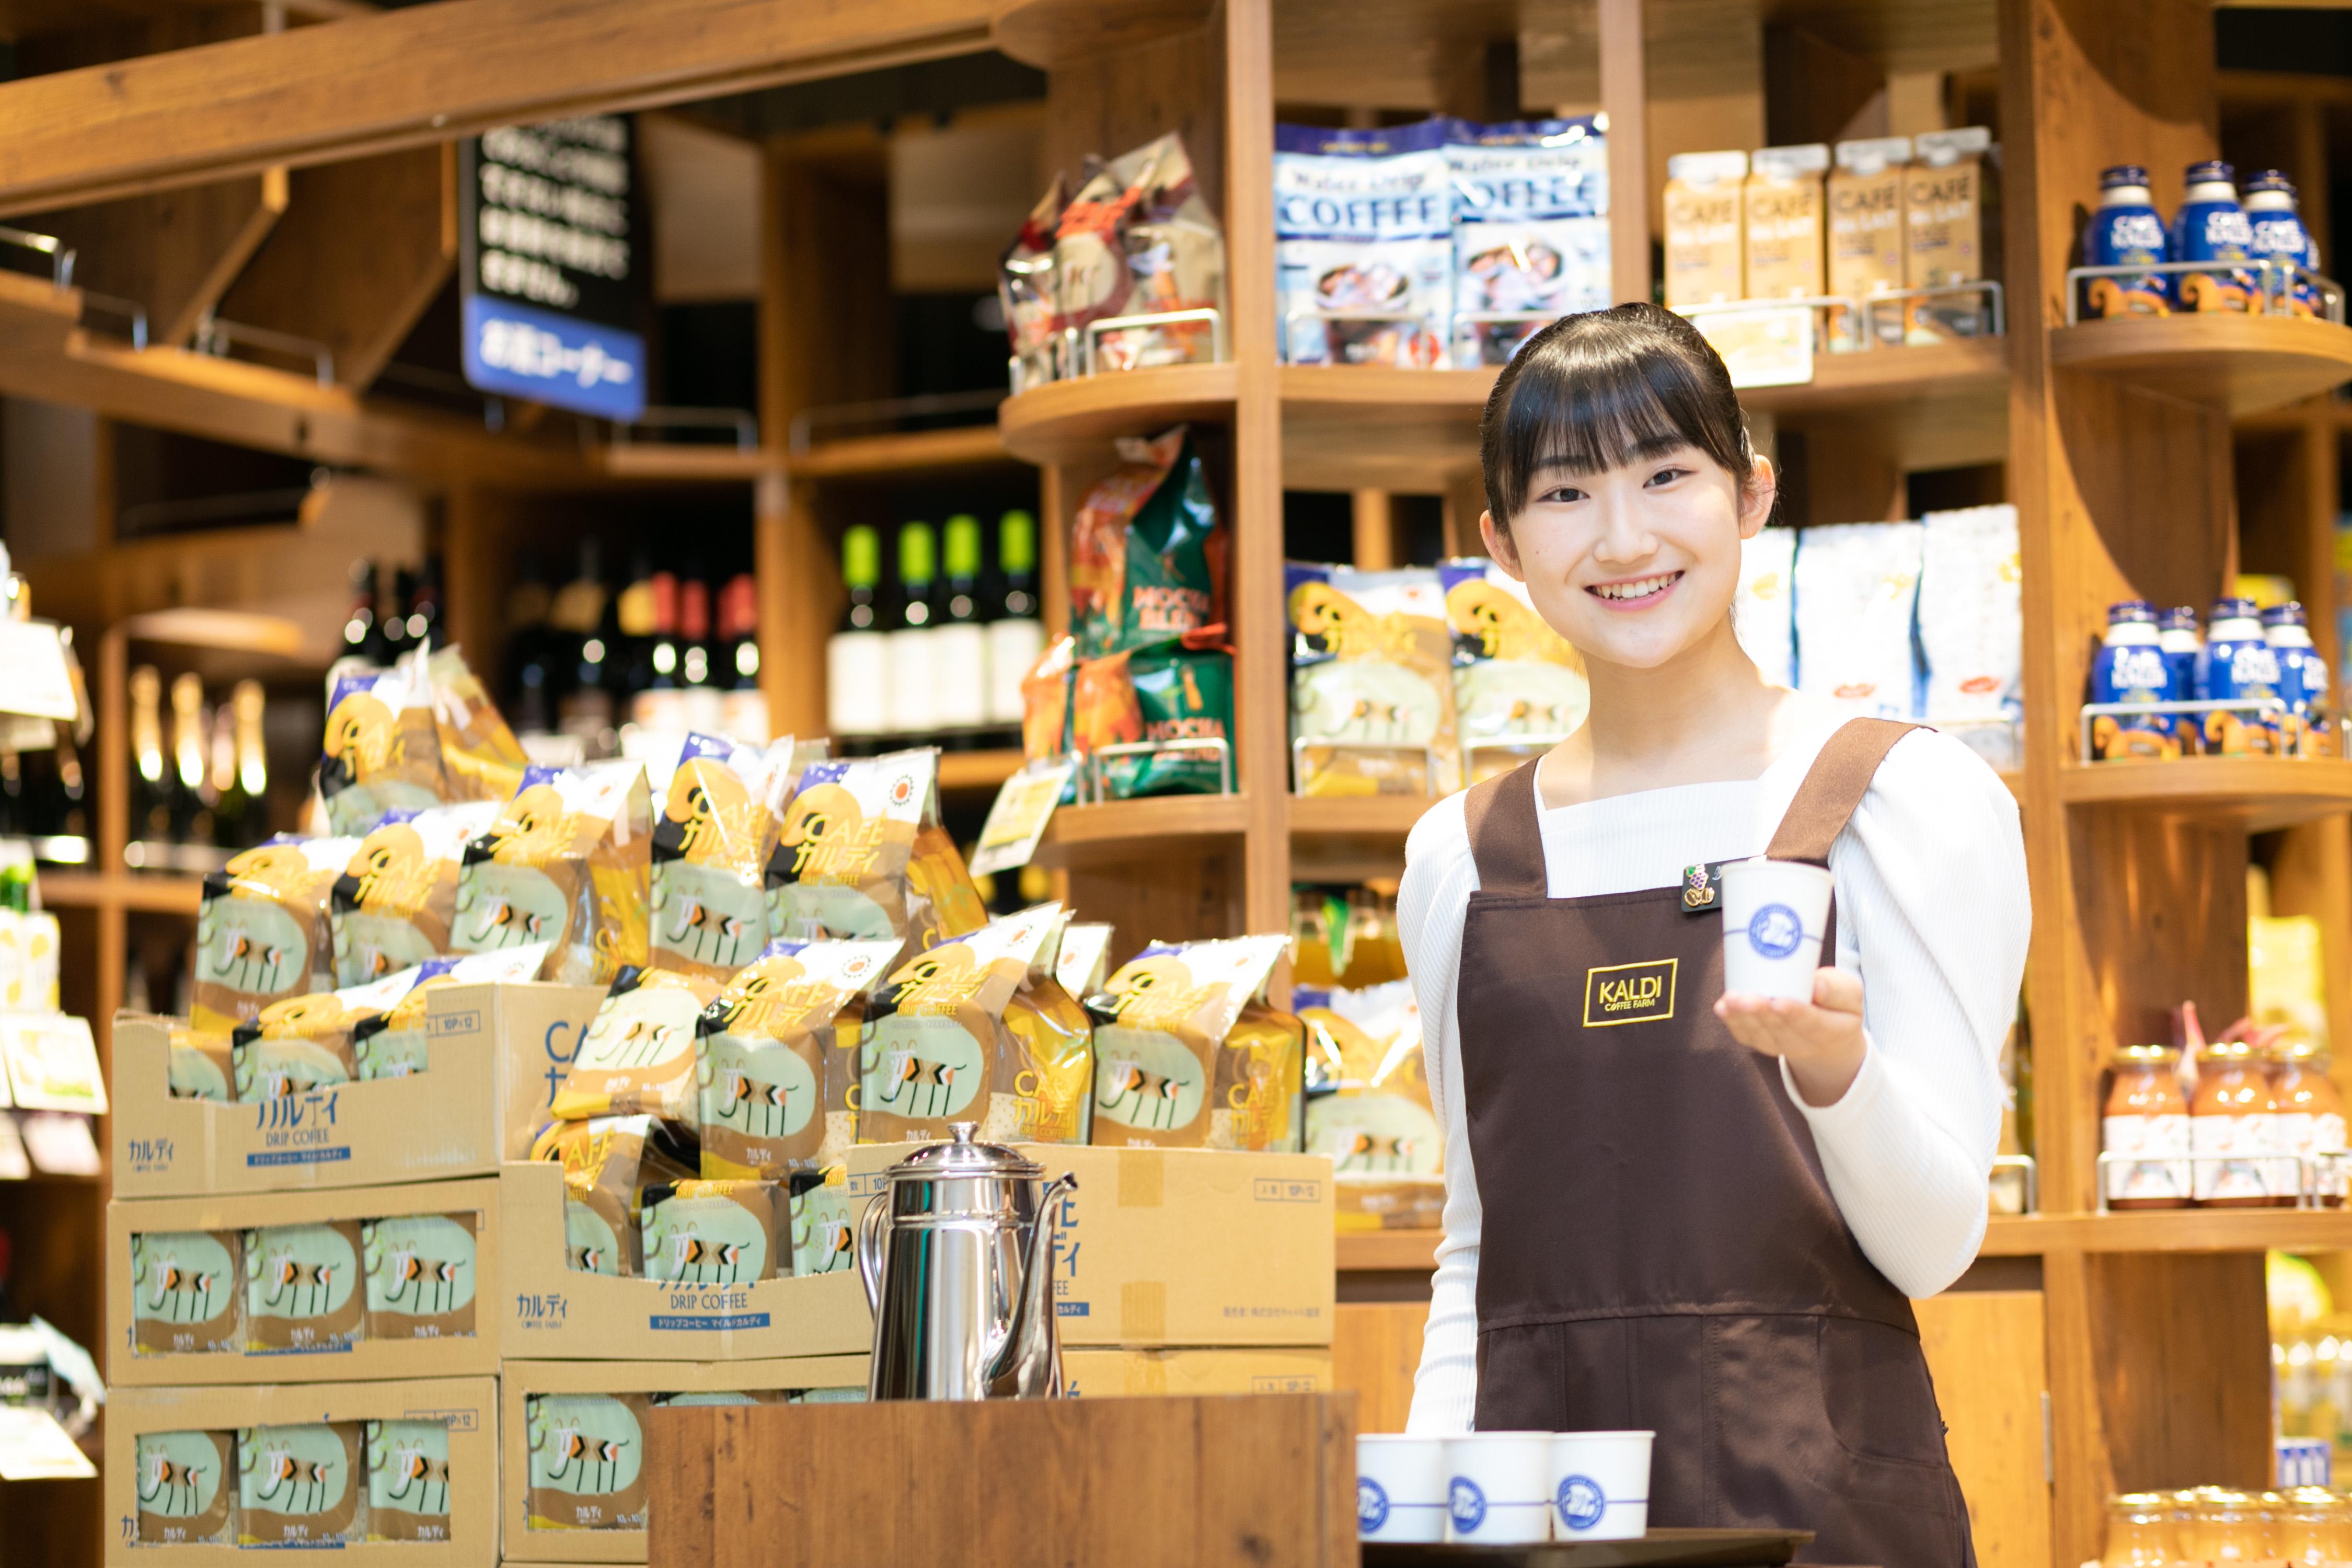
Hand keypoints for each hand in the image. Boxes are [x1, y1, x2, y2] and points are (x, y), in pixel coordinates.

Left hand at [1714, 967, 1866, 1107]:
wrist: (1827, 1036)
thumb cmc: (1837, 1004)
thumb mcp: (1850, 993)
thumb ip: (1837, 989)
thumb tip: (1817, 985)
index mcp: (1831, 1030)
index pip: (1811, 1023)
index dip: (1794, 1013)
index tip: (1778, 1002)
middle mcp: (1804, 1043)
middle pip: (1779, 1029)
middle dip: (1760, 1012)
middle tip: (1744, 998)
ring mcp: (1780, 1045)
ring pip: (1759, 1034)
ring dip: (1741, 1017)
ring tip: (1729, 1001)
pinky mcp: (1762, 1041)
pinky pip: (1747, 1035)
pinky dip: (1733, 1022)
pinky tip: (1722, 1008)